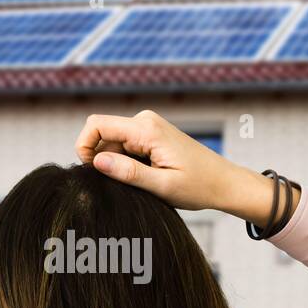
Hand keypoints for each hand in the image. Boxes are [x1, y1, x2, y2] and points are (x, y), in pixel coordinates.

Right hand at [73, 111, 279, 226]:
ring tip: (141, 184)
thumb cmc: (199, 186)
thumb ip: (128, 173)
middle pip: (101, 135)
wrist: (224, 182)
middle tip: (122, 186)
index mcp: (146, 129)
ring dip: (116, 164)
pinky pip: (124, 146)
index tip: (91, 172)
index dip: (83, 147)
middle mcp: (145, 120)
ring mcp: (147, 126)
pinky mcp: (150, 134)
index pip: (96, 125)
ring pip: (111, 143)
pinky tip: (145, 178)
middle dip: (101, 160)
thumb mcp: (162, 186)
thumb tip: (96, 161)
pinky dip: (125, 163)